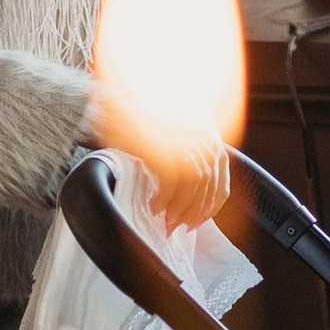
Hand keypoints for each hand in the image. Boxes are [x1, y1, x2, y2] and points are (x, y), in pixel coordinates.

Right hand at [92, 88, 230, 233]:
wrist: (110, 103)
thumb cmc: (136, 120)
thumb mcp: (171, 131)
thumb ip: (187, 153)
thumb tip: (194, 193)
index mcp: (205, 128)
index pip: (219, 171)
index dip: (212, 199)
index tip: (202, 217)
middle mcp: (199, 131)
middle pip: (208, 181)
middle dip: (196, 210)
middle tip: (182, 226)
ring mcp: (182, 138)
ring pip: (193, 185)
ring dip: (181, 209)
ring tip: (167, 221)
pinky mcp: (162, 146)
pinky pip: (171, 183)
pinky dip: (164, 200)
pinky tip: (154, 207)